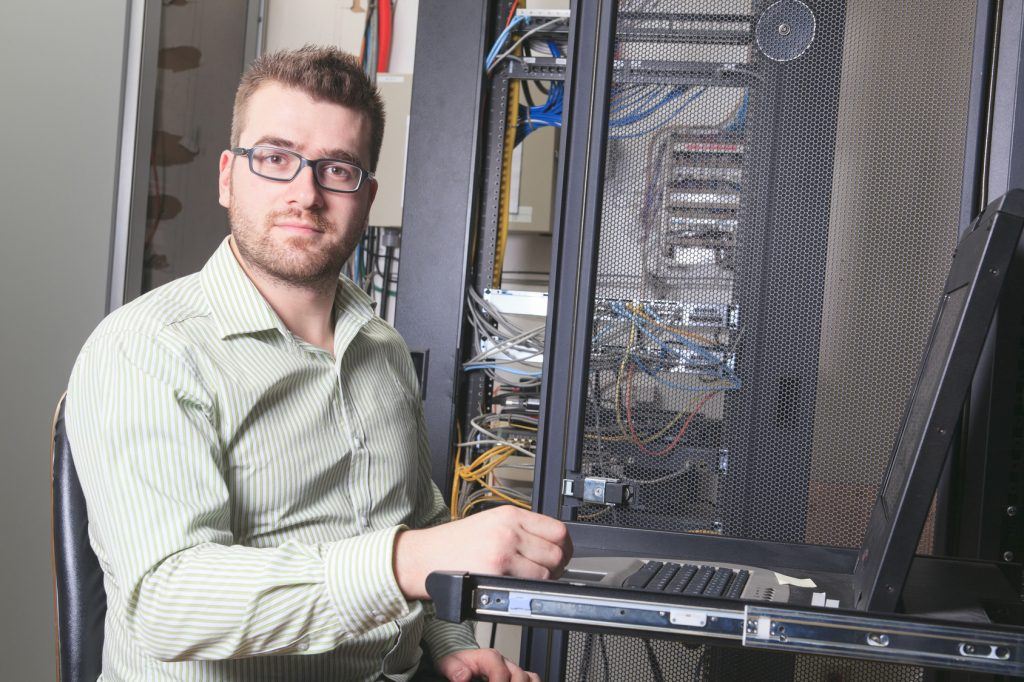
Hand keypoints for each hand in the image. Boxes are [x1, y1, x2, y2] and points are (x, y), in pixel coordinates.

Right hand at [393, 505, 572, 599]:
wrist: (424, 557)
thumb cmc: (452, 544)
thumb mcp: (489, 522)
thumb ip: (519, 529)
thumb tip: (548, 544)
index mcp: (509, 515)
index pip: (557, 529)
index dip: (565, 547)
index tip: (562, 555)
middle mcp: (509, 530)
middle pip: (558, 551)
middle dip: (559, 566)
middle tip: (548, 572)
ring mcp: (504, 551)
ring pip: (549, 570)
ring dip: (546, 580)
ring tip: (532, 581)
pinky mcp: (497, 573)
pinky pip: (531, 585)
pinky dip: (531, 590)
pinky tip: (520, 588)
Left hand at [436, 648, 540, 681]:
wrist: (461, 661)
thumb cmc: (457, 663)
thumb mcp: (449, 664)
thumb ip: (454, 668)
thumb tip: (462, 676)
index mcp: (489, 657)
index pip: (500, 672)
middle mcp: (504, 662)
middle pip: (519, 676)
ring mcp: (512, 669)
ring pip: (529, 678)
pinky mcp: (517, 676)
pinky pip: (532, 679)